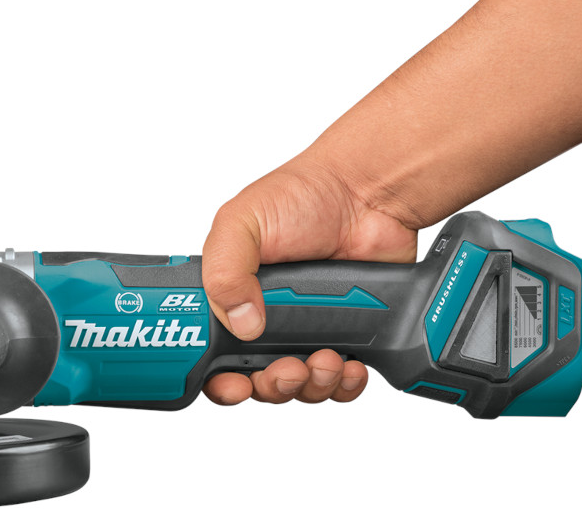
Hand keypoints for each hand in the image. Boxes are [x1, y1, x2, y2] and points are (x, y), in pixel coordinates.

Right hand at [201, 153, 417, 404]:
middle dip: (271, 386)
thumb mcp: (241, 221)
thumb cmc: (301, 196)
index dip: (220, 380)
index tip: (235, 384)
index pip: (213, 355)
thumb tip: (240, 324)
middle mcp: (266, 318)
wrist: (368, 193)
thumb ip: (224, 270)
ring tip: (324, 359)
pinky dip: (345, 384)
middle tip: (285, 369)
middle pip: (257, 381)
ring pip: (300, 387)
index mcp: (232, 296)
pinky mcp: (348, 335)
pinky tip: (349, 365)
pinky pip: (342, 382)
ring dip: (310, 385)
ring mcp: (308, 329)